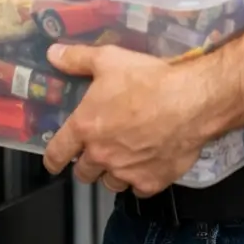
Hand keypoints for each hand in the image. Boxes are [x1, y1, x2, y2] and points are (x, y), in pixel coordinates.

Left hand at [41, 43, 209, 196]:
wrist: (190, 101)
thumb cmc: (148, 79)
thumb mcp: (109, 59)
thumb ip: (77, 59)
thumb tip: (53, 54)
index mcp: (85, 127)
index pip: (56, 153)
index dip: (52, 159)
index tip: (55, 160)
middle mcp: (101, 155)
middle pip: (83, 173)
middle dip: (87, 163)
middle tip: (99, 150)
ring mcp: (126, 172)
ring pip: (110, 183)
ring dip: (113, 172)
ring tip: (125, 157)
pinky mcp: (151, 182)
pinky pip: (138, 189)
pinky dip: (140, 180)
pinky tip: (149, 164)